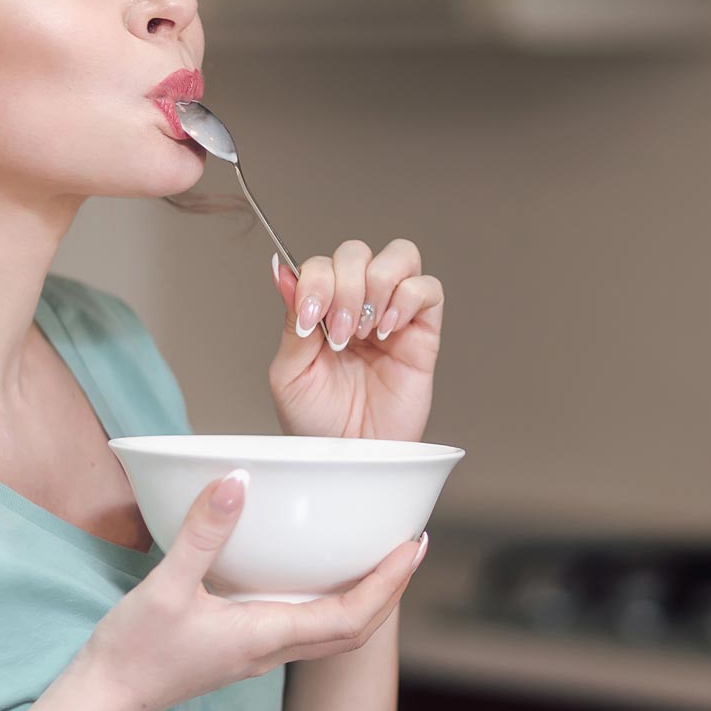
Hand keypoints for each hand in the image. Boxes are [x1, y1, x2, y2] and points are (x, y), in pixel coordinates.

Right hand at [76, 470, 425, 710]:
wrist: (103, 697)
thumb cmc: (133, 651)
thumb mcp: (166, 585)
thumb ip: (202, 533)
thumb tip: (236, 481)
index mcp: (266, 635)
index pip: (350, 616)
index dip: (388, 583)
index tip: (413, 546)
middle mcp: (272, 649)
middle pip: (355, 629)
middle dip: (390, 589)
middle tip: (412, 546)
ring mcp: (259, 652)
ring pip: (332, 631)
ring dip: (366, 598)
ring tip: (379, 557)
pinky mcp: (243, 646)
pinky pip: (305, 627)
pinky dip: (330, 602)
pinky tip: (318, 575)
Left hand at [266, 238, 440, 442]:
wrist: (351, 459)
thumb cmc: (318, 423)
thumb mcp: (289, 373)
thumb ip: (291, 319)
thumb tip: (282, 269)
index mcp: (322, 309)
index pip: (322, 264)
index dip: (316, 280)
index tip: (310, 318)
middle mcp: (357, 304)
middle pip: (357, 252)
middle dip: (345, 286)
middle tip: (340, 334)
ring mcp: (392, 314)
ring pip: (399, 256)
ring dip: (376, 286)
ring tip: (365, 331)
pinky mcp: (424, 332)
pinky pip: (429, 289)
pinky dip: (407, 299)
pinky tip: (388, 331)